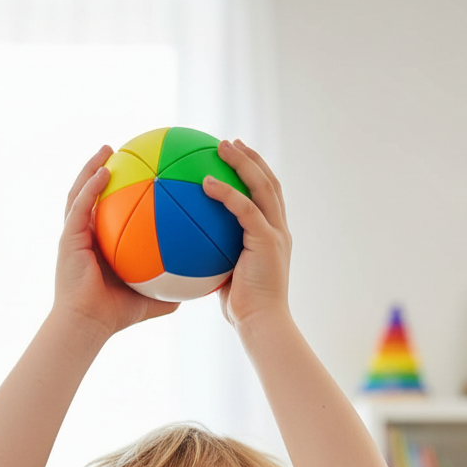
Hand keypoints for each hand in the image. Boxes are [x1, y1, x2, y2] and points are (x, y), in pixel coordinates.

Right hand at [55, 146, 179, 337]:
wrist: (88, 325)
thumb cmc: (116, 315)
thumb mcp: (151, 298)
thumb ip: (172, 288)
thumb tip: (202, 285)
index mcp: (101, 246)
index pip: (110, 212)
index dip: (120, 192)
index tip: (138, 174)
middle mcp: (85, 236)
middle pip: (91, 195)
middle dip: (103, 170)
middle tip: (121, 151)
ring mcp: (74, 235)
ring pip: (79, 192)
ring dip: (91, 167)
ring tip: (108, 148)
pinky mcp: (67, 238)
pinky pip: (79, 205)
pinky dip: (90, 186)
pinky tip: (104, 171)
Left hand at [202, 140, 291, 332]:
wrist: (262, 323)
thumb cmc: (243, 310)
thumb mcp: (226, 278)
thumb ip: (215, 259)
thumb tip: (188, 252)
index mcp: (273, 237)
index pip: (267, 197)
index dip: (254, 174)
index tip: (236, 158)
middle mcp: (279, 230)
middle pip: (269, 183)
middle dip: (250, 159)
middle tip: (230, 142)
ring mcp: (276, 233)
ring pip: (262, 187)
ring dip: (242, 163)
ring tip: (222, 146)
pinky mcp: (268, 240)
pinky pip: (245, 209)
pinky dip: (226, 193)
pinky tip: (206, 182)